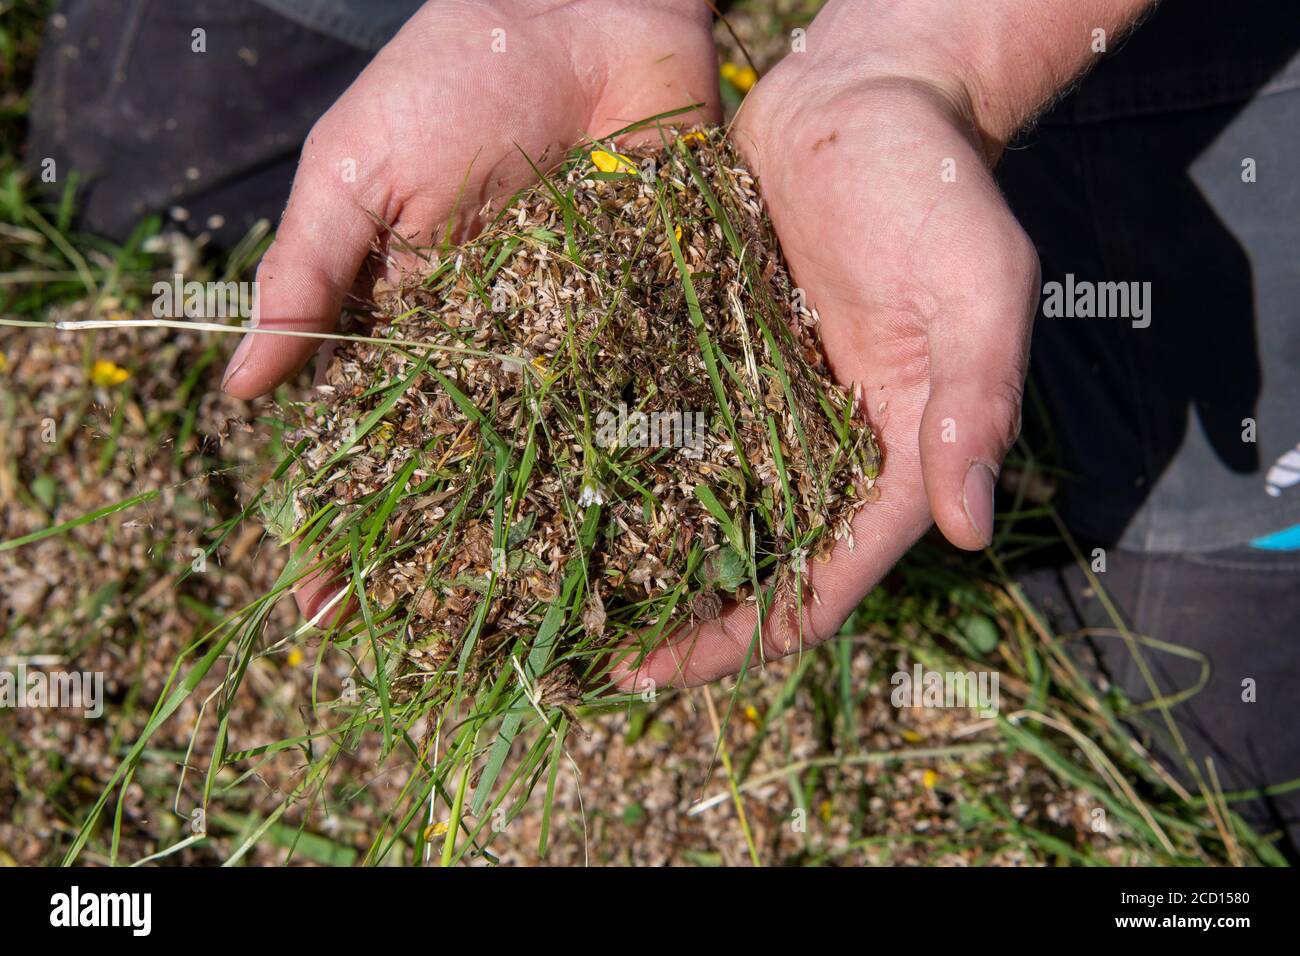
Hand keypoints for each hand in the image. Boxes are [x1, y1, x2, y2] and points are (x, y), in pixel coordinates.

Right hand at [220, 0, 719, 619]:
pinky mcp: (663, 316)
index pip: (376, 447)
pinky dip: (653, 473)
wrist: (583, 5)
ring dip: (551, 548)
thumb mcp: (359, 171)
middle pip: (471, 480)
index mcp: (421, 330)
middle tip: (433, 659)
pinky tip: (654, 550)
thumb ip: (311, 275)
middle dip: (447, 567)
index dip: (347, 528)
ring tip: (545, 640)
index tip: (323, 610)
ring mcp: (586, 345)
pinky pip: (654, 405)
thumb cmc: (451, 74)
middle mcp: (503, 356)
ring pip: (565, 464)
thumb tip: (240, 393)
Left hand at [614, 56, 1040, 687]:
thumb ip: (975, 402)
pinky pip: (663, 426)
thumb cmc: (934, 185)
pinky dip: (619, 464)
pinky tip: (552, 483)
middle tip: (581, 651)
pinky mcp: (712, 354)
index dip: (743, 636)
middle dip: (674, 617)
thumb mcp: (975, 288)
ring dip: (635, 554)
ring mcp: (761, 405)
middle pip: (745, 564)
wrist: (864, 94)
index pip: (819, 583)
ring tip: (549, 588)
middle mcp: (821, 447)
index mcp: (891, 456)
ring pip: (694, 508)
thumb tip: (971, 529)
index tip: (657, 669)